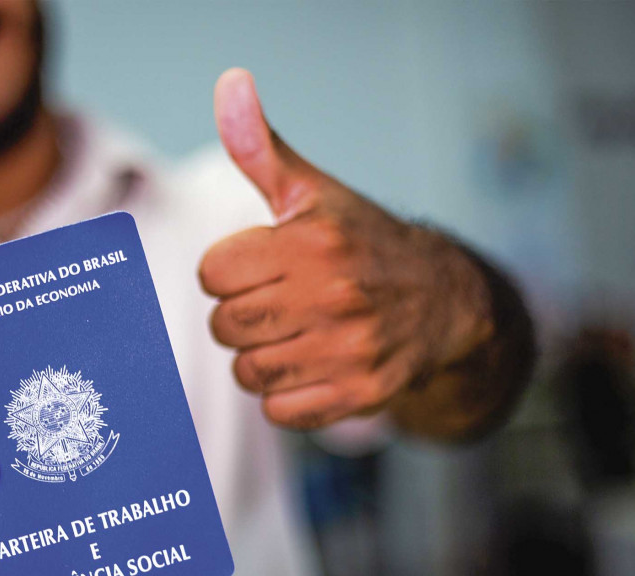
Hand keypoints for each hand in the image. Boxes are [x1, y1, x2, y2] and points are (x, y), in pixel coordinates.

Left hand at [199, 68, 492, 428]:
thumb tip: (229, 84)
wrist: (444, 300)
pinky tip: (310, 365)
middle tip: (275, 302)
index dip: (226, 271)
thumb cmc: (359, 240)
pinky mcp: (362, 394)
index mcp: (313, 241)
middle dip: (239, 315)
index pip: (212, 274)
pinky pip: (280, 411)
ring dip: (259, 356)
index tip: (255, 266)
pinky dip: (285, 395)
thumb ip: (259, 148)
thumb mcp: (312, 191)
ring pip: (248, 372)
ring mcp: (350, 349)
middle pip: (226, 325)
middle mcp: (334, 295)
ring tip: (292, 333)